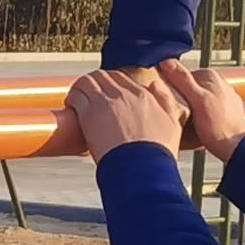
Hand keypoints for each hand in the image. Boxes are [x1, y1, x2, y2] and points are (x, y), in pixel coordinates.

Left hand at [69, 66, 193, 160]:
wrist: (141, 169)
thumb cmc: (155, 153)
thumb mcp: (172, 123)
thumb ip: (165, 101)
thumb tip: (155, 85)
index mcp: (142, 95)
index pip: (120, 77)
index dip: (110, 83)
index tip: (104, 93)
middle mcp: (123, 94)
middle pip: (102, 75)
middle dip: (94, 83)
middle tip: (89, 95)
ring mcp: (105, 102)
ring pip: (86, 81)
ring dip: (80, 88)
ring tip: (77, 99)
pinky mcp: (89, 114)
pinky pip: (76, 95)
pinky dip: (72, 98)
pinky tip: (71, 107)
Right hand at [162, 65, 244, 163]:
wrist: (235, 147)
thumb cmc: (217, 127)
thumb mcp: (196, 100)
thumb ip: (182, 80)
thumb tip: (167, 62)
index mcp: (210, 76)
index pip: (182, 76)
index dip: (172, 88)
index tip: (168, 100)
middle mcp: (219, 82)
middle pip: (189, 87)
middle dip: (181, 98)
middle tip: (177, 113)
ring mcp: (223, 96)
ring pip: (197, 98)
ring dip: (190, 108)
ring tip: (188, 122)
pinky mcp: (225, 110)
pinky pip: (206, 109)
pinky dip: (201, 115)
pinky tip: (199, 125)